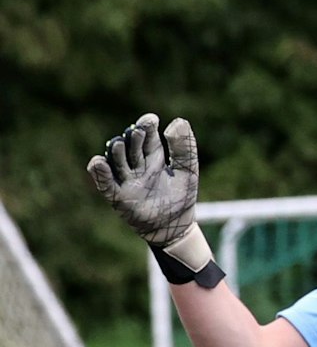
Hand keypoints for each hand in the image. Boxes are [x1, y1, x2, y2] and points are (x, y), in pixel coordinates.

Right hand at [86, 113, 219, 284]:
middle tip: (137, 131)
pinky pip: (105, 183)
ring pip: (116, 161)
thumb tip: (177, 121)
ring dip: (115, 152)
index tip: (150, 120)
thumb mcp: (188, 170)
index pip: (147, 138)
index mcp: (154, 158)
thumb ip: (185, 147)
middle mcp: (137, 166)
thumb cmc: (181, 197)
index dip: (147, 127)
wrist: (175, 227)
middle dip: (133, 138)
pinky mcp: (117, 196)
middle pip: (131, 147)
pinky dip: (100, 173)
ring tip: (117, 143)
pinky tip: (98, 162)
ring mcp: (126, 180)